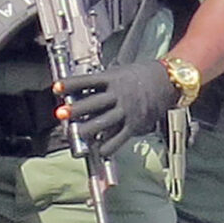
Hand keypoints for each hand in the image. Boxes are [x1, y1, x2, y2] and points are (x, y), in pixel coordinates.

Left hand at [56, 60, 179, 154]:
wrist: (167, 80)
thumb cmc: (140, 76)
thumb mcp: (118, 73)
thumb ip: (101, 84)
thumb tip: (79, 92)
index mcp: (112, 79)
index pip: (87, 81)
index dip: (70, 84)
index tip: (56, 87)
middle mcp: (119, 94)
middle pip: (94, 103)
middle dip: (76, 109)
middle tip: (61, 114)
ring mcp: (127, 110)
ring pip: (105, 121)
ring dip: (88, 128)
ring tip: (76, 133)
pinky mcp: (135, 123)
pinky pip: (120, 137)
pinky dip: (109, 145)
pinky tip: (99, 149)